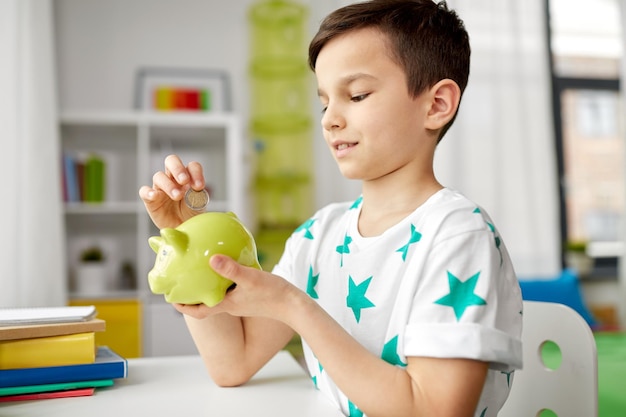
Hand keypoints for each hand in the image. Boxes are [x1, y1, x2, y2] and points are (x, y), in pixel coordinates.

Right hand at [139, 154, 206, 228]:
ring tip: (177, 196)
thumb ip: (198, 196)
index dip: (196, 173)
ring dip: (169, 185)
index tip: (199, 186)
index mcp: (188, 177)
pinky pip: (144, 191)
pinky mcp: (150, 199)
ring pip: (159, 176)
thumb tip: (194, 190)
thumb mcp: (199, 206)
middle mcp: (173, 178)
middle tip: (184, 180)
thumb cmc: (191, 215)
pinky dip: (148, 192)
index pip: (191, 166)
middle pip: (171, 161)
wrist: (182, 230)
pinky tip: (155, 196)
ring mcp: (160, 188)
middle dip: (178, 168)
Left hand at [174, 254, 297, 321]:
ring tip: (200, 268)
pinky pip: (232, 287)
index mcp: (226, 304)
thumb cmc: (273, 294)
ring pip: (218, 294)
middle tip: (182, 279)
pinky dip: (226, 277)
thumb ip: (231, 269)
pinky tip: (230, 262)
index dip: (182, 307)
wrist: (294, 305)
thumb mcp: (251, 278)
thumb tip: (211, 258)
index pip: (198, 311)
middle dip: (192, 293)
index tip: (170, 298)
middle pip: (205, 302)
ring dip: (208, 284)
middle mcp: (231, 304)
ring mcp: (241, 300)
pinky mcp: (250, 295)